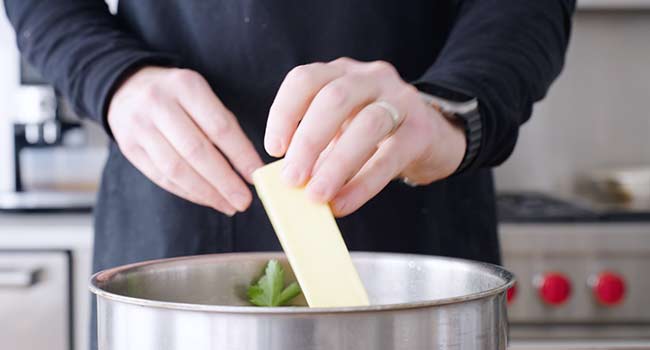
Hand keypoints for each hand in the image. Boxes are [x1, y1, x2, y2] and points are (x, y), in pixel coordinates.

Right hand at [108, 67, 262, 214]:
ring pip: (177, 169)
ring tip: (229, 205)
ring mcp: (140, 126)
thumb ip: (223, 125)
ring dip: (206, 193)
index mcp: (186, 86)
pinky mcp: (129, 148)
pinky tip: (207, 199)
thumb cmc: (178, 96)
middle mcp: (159, 104)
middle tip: (244, 201)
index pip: (219, 126)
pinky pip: (162, 177)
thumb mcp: (201, 94)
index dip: (241, 155)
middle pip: (197, 151)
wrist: (127, 88)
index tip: (257, 175)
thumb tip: (249, 167)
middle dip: (224, 181)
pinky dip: (188, 192)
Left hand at [264, 58, 465, 216]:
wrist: (431, 138)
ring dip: (337, 164)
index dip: (284, 113)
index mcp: (341, 74)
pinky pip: (391, 157)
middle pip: (335, 98)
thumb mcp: (340, 130)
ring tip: (316, 195)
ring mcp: (400, 100)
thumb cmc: (373, 135)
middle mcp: (371, 78)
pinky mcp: (421, 130)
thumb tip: (288, 181)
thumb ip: (315, 148)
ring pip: (368, 124)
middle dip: (308, 140)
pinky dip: (363, 184)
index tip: (274, 149)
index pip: (305, 79)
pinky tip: (343, 204)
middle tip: (292, 179)